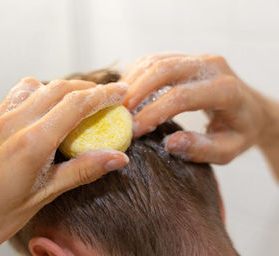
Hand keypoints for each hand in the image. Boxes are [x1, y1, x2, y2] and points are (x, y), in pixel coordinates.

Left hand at [0, 78, 128, 254]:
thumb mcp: (44, 196)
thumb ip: (82, 171)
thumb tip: (117, 158)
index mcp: (31, 143)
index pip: (75, 105)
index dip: (103, 96)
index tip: (121, 93)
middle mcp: (14, 123)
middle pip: (60, 89)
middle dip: (89, 89)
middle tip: (109, 97)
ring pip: (40, 87)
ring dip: (64, 89)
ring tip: (81, 102)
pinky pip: (19, 94)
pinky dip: (40, 92)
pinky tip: (47, 108)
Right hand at [121, 53, 270, 163]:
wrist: (250, 109)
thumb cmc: (238, 132)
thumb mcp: (227, 150)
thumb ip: (201, 149)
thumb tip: (170, 143)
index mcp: (226, 90)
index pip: (182, 96)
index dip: (154, 113)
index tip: (134, 131)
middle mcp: (212, 66)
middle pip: (165, 69)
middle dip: (137, 91)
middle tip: (118, 114)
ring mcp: (198, 58)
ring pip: (156, 60)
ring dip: (132, 81)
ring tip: (118, 105)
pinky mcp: (186, 57)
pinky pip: (154, 59)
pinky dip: (136, 74)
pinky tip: (126, 93)